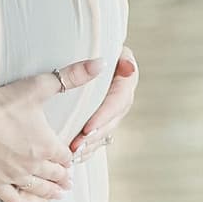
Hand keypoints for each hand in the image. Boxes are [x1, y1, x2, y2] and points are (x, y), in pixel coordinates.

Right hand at [0, 56, 106, 201]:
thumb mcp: (40, 86)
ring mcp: (15, 176)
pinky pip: (13, 198)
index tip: (71, 160)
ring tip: (58, 194)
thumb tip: (99, 63)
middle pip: (55, 175)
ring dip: (50, 192)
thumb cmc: (3, 103)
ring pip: (39, 189)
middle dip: (63, 178)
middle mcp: (35, 164)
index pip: (65, 156)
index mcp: (48, 145)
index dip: (69, 158)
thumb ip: (71, 76)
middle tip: (68, 182)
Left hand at [67, 45, 136, 161]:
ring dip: (91, 144)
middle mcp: (122, 94)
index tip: (88, 128)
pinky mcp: (101, 117)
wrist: (78, 51)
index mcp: (126, 77)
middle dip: (95, 135)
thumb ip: (115, 56)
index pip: (118, 101)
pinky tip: (75, 157)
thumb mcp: (101, 45)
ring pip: (106, 131)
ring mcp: (113, 108)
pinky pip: (98, 136)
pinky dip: (88, 147)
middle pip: (112, 120)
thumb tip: (128, 67)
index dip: (104, 116)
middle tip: (77, 146)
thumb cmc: (88, 44)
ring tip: (74, 154)